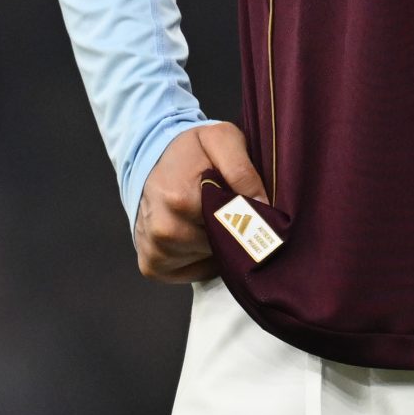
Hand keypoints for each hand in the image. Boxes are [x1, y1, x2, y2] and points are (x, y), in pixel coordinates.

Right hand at [134, 122, 266, 282]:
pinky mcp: (151, 266)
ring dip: (218, 246)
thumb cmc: (191, 150)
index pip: (234, 226)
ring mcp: (155, 251)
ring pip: (209, 261)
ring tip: (212, 219)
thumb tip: (262, 205)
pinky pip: (192, 275)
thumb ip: (243, 170)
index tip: (252, 206)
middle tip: (231, 210)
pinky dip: (202, 261)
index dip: (248, 217)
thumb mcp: (222, 140)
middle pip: (222, 247)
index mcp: (180, 200)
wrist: (151, 157)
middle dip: (234, 232)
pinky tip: (199, 235)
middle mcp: (163, 231)